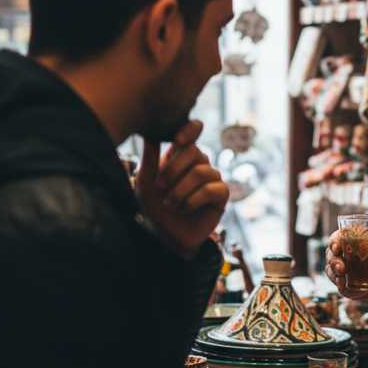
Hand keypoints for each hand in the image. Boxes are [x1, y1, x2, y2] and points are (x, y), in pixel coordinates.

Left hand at [135, 120, 228, 258]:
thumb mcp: (145, 182)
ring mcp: (212, 178)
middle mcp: (200, 163)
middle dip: (174, 170)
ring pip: (202, 172)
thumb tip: (150, 133)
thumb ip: (150, 158)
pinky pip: (211, 189)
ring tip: (170, 204)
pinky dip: (193, 200)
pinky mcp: (221, 195)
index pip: (194, 131)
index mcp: (181, 156)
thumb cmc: (153, 207)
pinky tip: (185, 209)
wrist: (164, 237)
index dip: (191, 130)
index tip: (178, 141)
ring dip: (181, 190)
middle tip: (160, 188)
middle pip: (195, 151)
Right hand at [325, 230, 367, 302]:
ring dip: (333, 272)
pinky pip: (338, 286)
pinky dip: (339, 286)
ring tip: (342, 276)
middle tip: (341, 266)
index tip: (337, 246)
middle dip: (333, 259)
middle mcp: (346, 255)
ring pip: (330, 269)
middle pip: (330, 253)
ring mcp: (345, 271)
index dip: (334, 240)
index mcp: (355, 242)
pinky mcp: (347, 286)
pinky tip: (343, 285)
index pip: (338, 237)